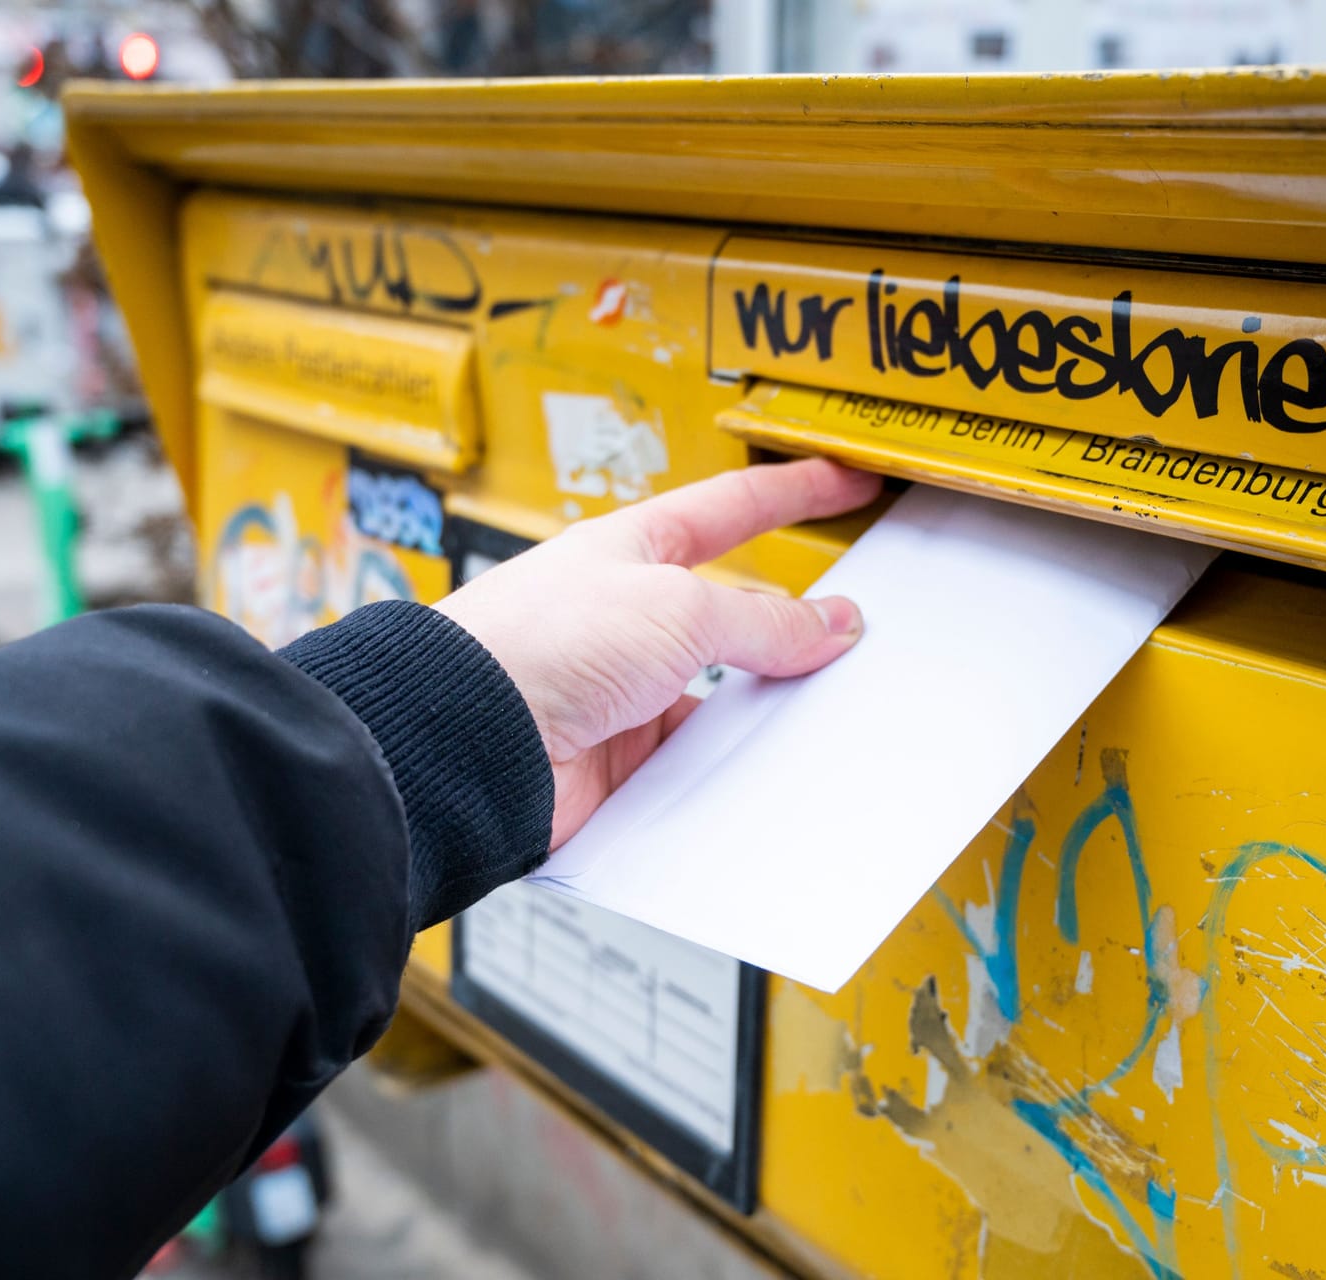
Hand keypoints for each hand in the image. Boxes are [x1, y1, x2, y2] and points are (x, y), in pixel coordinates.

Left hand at [435, 458, 881, 848]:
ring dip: (763, 706)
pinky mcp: (618, 759)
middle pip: (733, 613)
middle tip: (858, 628)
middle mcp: (627, 617)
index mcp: (634, 550)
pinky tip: (760, 771)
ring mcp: (622, 689)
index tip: (848, 482)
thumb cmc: (539, 644)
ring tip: (821, 711)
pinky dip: (728, 767)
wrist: (468, 741)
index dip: (795, 492)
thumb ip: (762, 621)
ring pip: (721, 695)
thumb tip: (830, 625)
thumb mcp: (677, 609)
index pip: (732, 509)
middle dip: (792, 623)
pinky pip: (695, 759)